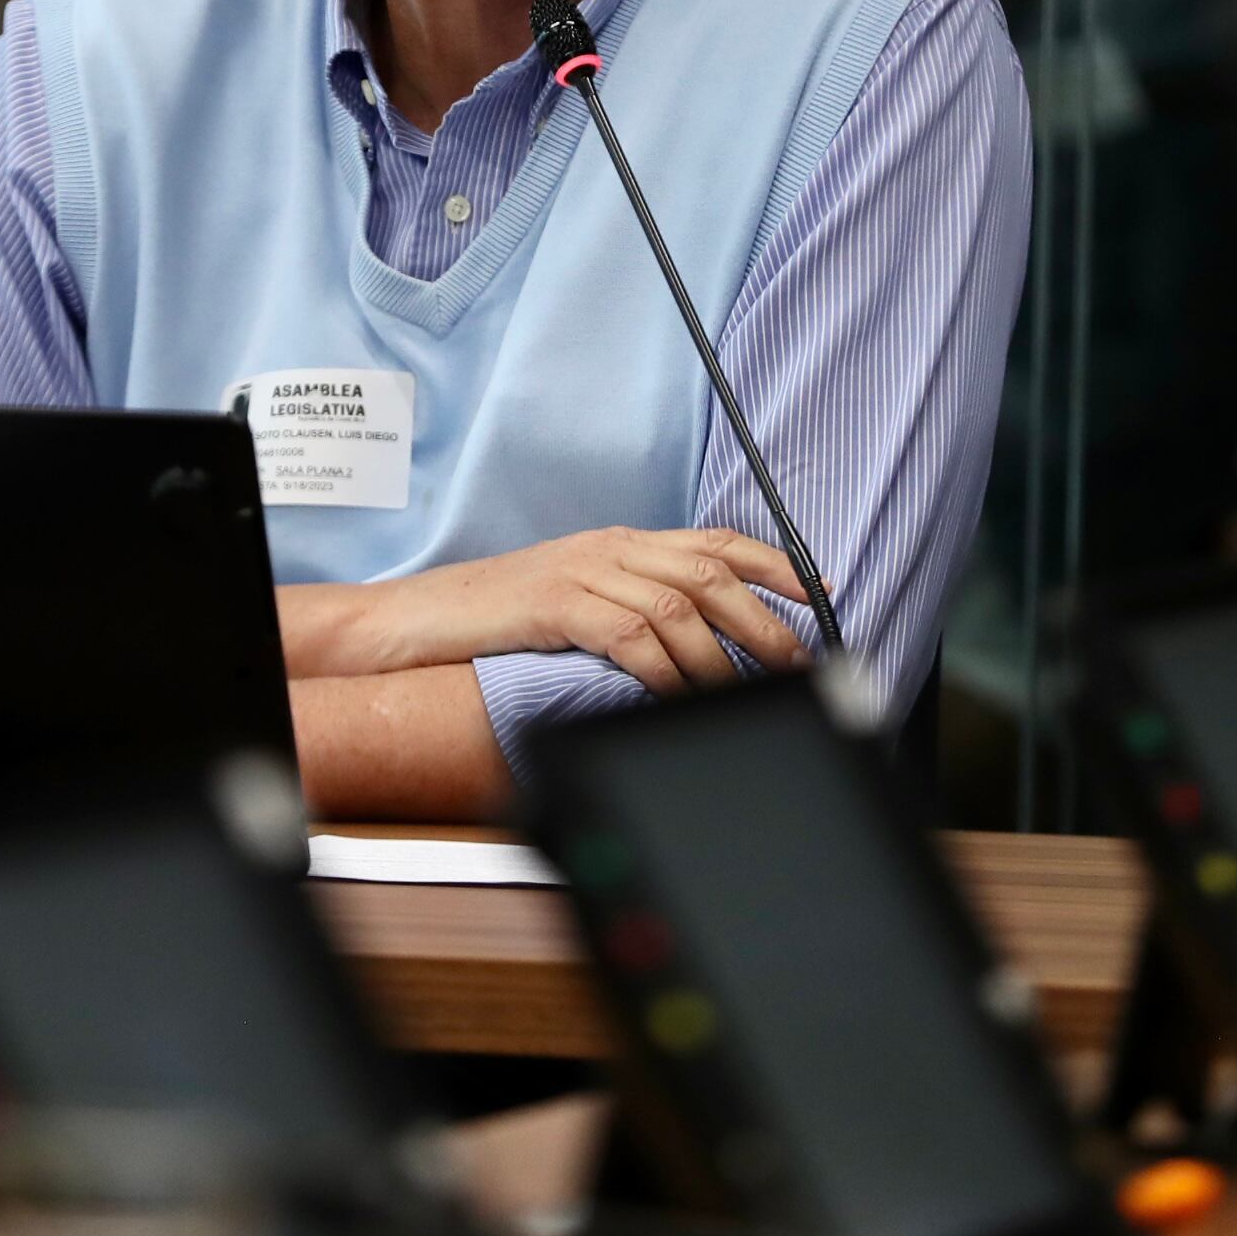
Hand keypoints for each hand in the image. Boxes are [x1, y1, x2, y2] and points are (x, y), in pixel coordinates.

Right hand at [279, 527, 812, 692]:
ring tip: (745, 693)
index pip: (713, 539)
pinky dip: (664, 668)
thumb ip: (631, 608)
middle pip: (709, 571)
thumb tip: (700, 644)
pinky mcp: (554, 604)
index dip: (774, 563)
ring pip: (679, 605)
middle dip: (765, 618)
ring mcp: (581, 571)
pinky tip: (680, 695)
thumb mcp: (573, 601)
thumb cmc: (494, 620)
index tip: (819, 592)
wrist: (417, 619)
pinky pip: (630, 634)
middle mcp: (607, 547)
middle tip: (798, 661)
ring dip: (721, 654)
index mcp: (618, 542)